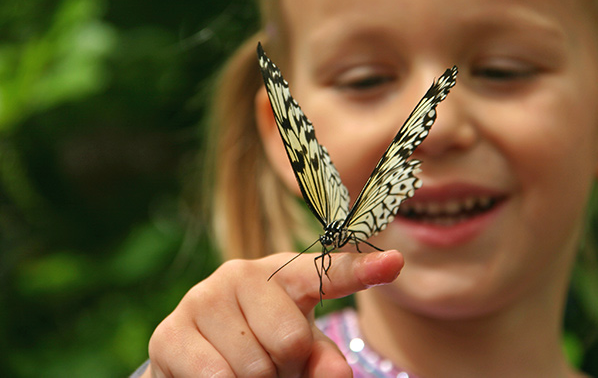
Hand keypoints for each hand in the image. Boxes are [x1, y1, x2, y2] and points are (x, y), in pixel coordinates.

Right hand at [143, 250, 403, 376]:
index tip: (394, 264)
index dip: (360, 271)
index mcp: (281, 273)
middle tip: (272, 367)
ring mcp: (202, 299)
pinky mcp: (169, 333)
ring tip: (244, 372)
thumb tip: (338, 374)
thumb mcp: (300, 353)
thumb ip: (323, 361)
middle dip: (286, 370)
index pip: (325, 272)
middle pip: (290, 342)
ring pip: (253, 367)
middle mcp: (240, 274)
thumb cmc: (259, 348)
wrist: (196, 360)